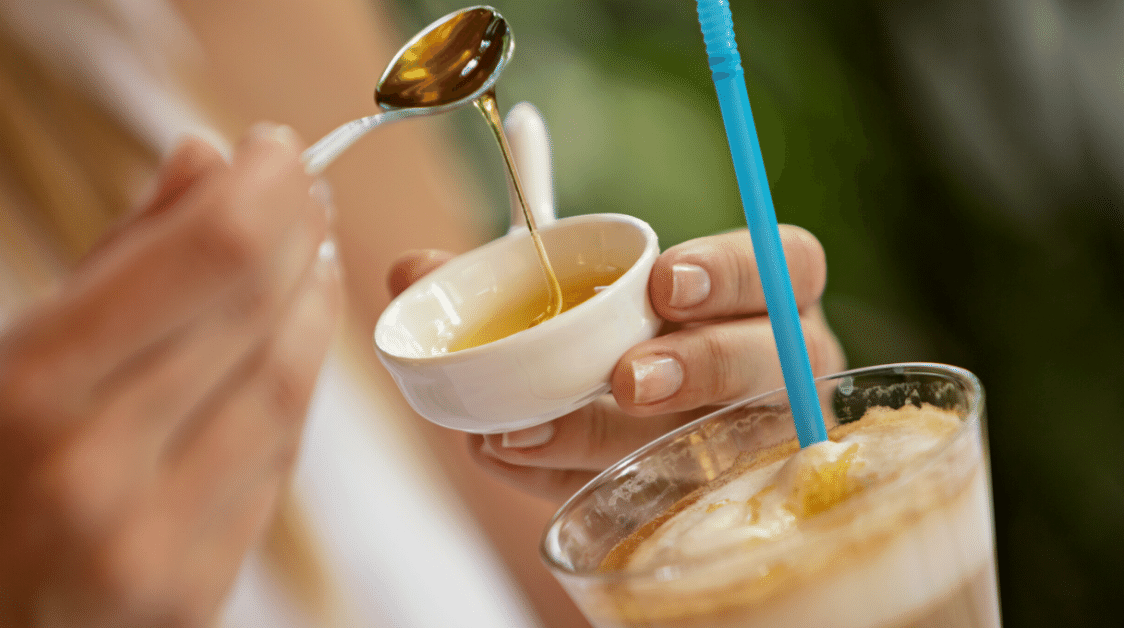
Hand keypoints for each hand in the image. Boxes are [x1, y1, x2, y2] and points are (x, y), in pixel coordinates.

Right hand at [0, 124, 338, 625]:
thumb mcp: (8, 361)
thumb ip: (118, 259)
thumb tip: (207, 158)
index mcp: (34, 387)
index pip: (210, 256)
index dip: (269, 187)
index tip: (281, 150)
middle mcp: (98, 465)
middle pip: (259, 313)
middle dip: (300, 234)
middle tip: (309, 194)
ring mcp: (156, 539)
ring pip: (286, 389)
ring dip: (314, 309)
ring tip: (312, 260)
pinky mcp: (197, 590)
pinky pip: (277, 463)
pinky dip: (295, 389)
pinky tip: (294, 346)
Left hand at [388, 226, 844, 502]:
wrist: (633, 437)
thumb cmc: (607, 347)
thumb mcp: (564, 305)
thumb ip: (496, 283)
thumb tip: (409, 270)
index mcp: (755, 297)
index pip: (784, 262)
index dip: (734, 269)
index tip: (663, 280)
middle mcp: (777, 366)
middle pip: (786, 355)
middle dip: (707, 362)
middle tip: (627, 378)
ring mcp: (762, 439)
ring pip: (745, 442)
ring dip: (649, 440)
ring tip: (549, 434)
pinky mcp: (724, 501)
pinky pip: (682, 505)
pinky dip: (598, 489)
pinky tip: (538, 472)